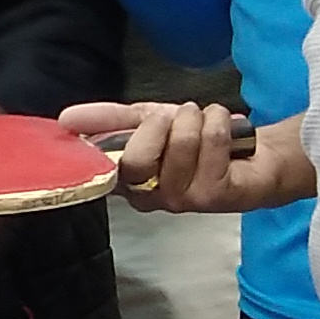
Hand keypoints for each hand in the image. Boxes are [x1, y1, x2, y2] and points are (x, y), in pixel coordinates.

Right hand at [61, 99, 306, 214]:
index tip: (70, 121)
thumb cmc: (198, 141)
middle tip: (174, 118)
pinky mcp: (216, 195)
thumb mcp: (148, 121)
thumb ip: (109, 119)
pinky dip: (219, 122)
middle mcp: (151, 198)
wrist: (254, 154)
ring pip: (180, 142)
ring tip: (205, 122)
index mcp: (128, 183)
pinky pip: (211, 141)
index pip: (98, 166)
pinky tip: (225, 128)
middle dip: (158, 124)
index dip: (91, 141)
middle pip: (135, 161)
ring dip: (198, 118)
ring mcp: (184, 201)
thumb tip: (65, 119)